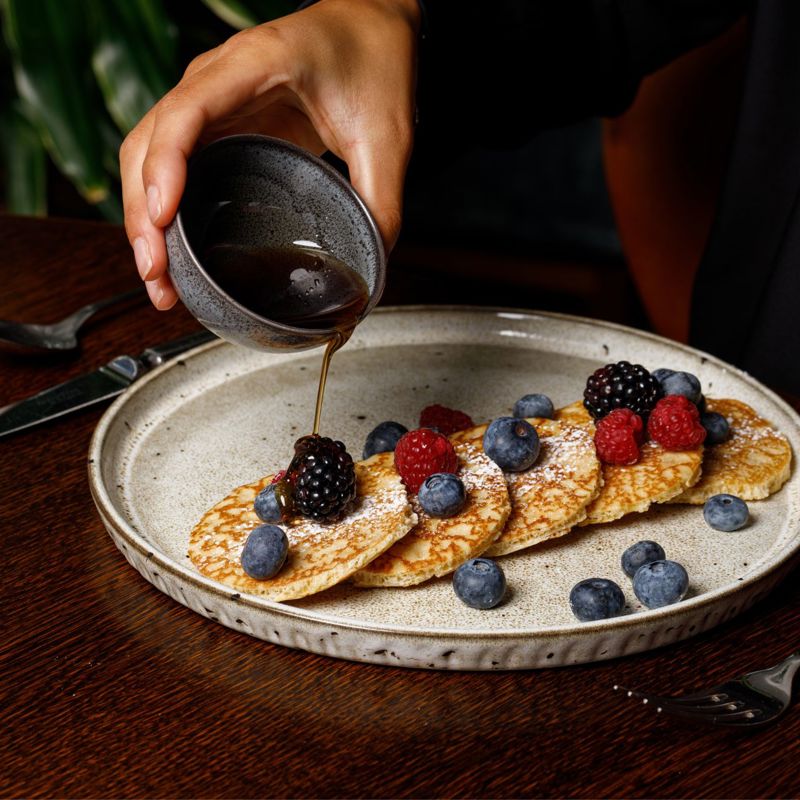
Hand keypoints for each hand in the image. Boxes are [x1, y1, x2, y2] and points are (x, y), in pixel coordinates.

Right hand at [120, 0, 419, 308]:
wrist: (370, 28)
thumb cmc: (374, 62)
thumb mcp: (389, 137)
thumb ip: (381, 202)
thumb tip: (373, 267)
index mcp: (257, 64)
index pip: (188, 111)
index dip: (166, 165)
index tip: (164, 217)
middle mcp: (218, 78)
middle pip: (151, 141)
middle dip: (144, 212)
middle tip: (158, 274)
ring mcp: (211, 100)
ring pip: (149, 155)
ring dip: (144, 217)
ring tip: (158, 279)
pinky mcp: (218, 123)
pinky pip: (172, 163)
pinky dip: (163, 209)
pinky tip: (172, 251)